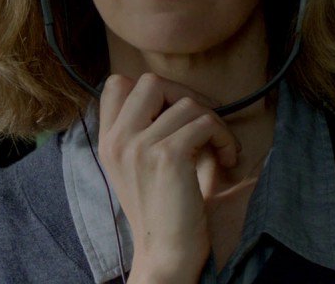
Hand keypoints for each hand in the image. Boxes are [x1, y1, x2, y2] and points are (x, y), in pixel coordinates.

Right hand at [97, 72, 239, 283]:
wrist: (165, 253)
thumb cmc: (160, 211)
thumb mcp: (135, 167)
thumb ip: (139, 132)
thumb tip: (172, 95)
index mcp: (107, 141)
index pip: (116, 85)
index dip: (152, 90)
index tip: (174, 112)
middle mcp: (118, 140)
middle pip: (150, 81)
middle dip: (185, 95)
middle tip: (202, 121)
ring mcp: (139, 146)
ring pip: (186, 102)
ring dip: (214, 121)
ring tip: (219, 146)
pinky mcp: (167, 156)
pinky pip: (205, 123)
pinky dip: (224, 137)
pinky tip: (227, 158)